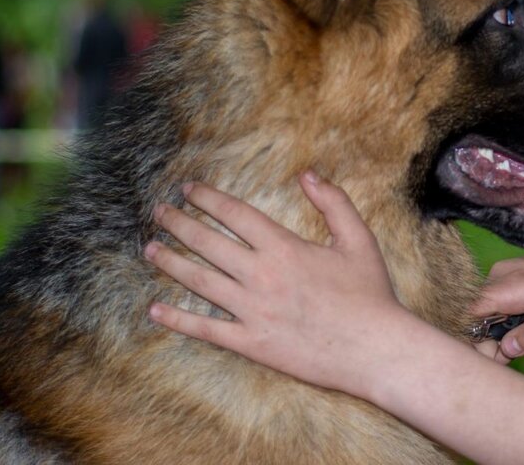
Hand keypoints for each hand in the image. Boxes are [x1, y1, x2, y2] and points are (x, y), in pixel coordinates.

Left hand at [144, 172, 408, 396]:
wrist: (373, 348)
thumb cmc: (370, 293)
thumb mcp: (359, 239)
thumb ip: (333, 202)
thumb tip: (308, 174)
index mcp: (284, 247)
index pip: (235, 215)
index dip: (209, 199)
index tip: (188, 190)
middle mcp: (261, 276)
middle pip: (208, 243)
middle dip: (179, 224)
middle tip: (158, 212)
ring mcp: (252, 311)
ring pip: (200, 282)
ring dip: (171, 263)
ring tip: (150, 249)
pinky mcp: (251, 343)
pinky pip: (206, 329)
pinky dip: (178, 320)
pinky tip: (156, 310)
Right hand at [472, 219, 523, 360]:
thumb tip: (504, 350)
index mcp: (512, 285)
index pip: (469, 316)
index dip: (477, 342)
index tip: (500, 360)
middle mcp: (502, 275)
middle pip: (476, 315)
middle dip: (490, 340)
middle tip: (521, 354)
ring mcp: (509, 272)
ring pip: (488, 308)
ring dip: (502, 330)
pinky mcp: (517, 273)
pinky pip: (500, 299)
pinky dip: (511, 317)